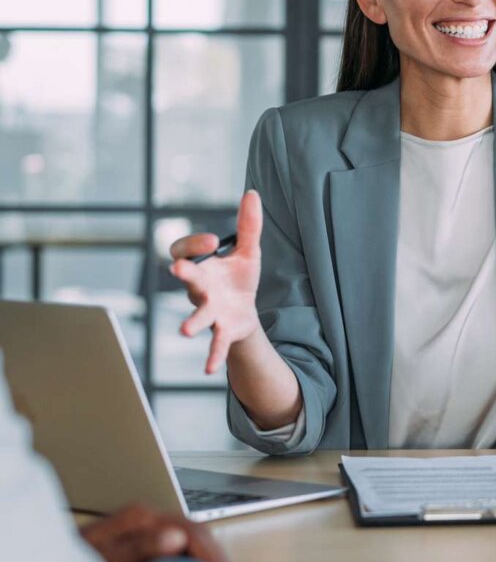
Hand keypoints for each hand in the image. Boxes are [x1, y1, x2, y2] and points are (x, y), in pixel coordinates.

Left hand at [80, 504, 247, 561]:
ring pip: (195, 545)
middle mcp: (149, 521)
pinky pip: (183, 555)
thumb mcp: (100, 558)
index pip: (193, 532)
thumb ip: (136, 546)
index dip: (213, 559)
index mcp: (141, 518)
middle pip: (200, 536)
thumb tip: (175, 537)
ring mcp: (148, 533)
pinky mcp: (146, 548)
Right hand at [169, 189, 262, 373]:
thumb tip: (252, 193)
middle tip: (177, 270)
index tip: (213, 241)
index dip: (194, 244)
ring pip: (197, 316)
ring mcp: (209, 311)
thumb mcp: (247, 251)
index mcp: (202, 267)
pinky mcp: (222, 330)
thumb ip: (248, 225)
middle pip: (188, 280)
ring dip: (192, 322)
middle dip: (184, 274)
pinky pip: (215, 344)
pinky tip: (208, 369)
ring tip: (186, 331)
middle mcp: (199, 289)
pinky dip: (212, 355)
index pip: (183, 251)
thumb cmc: (238, 279)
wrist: (245, 311)